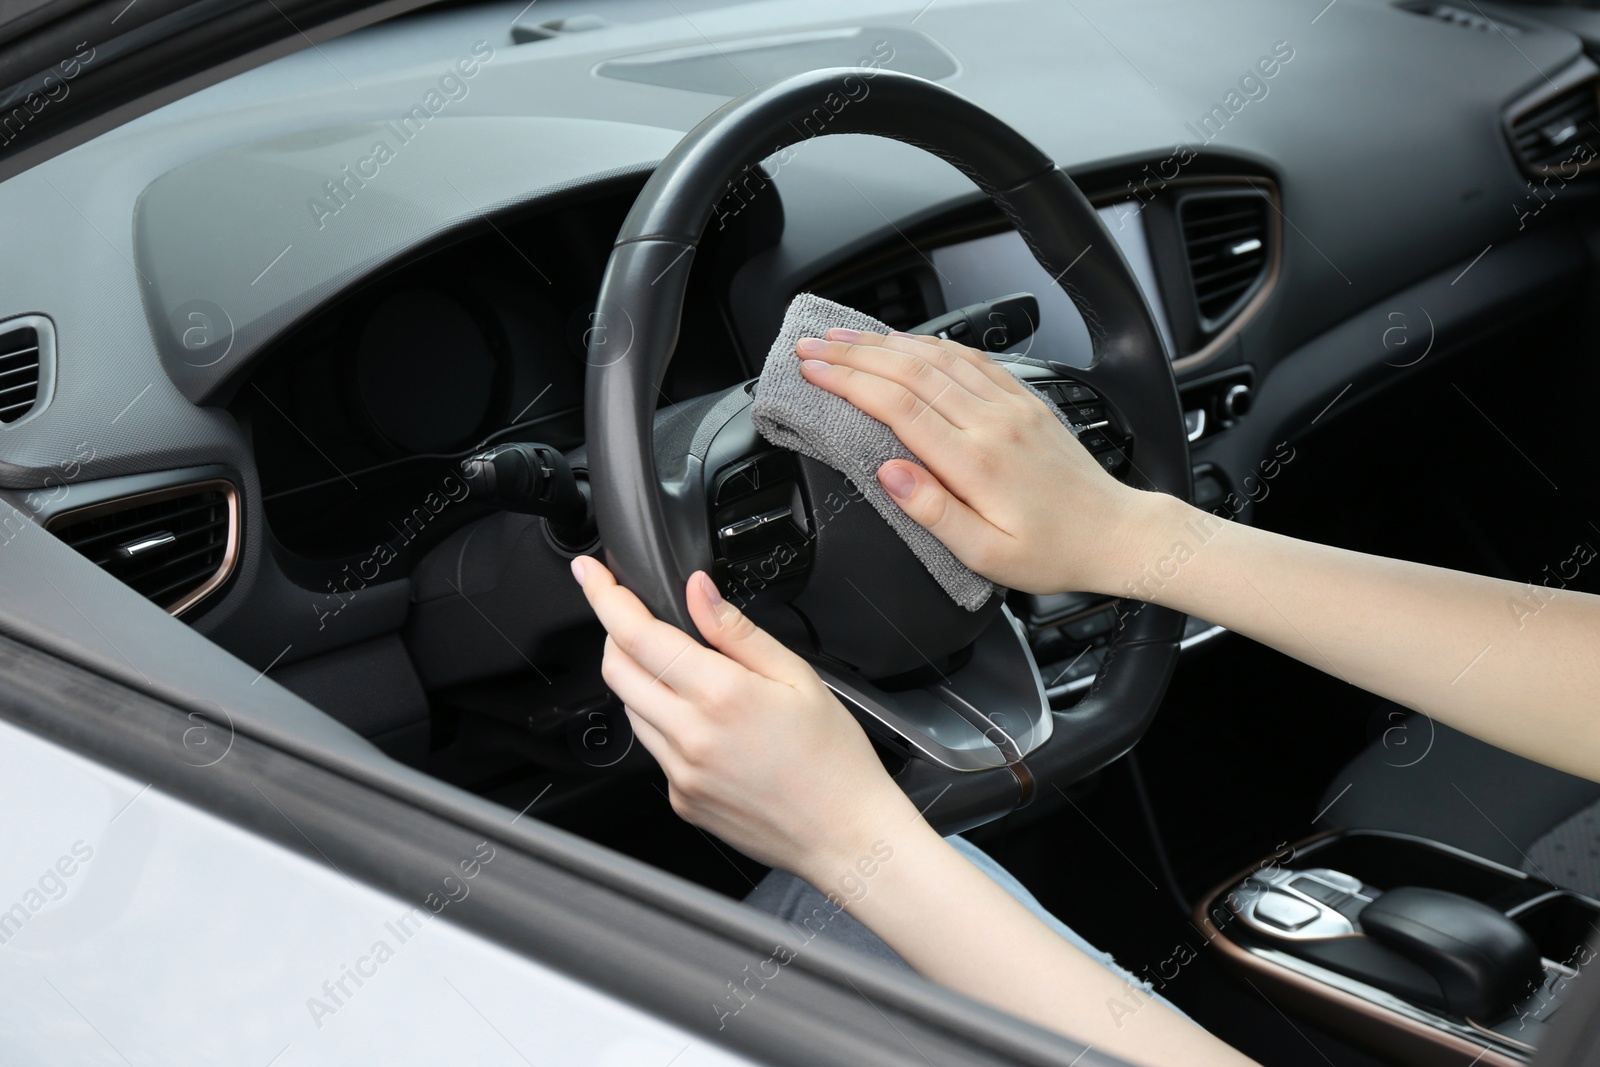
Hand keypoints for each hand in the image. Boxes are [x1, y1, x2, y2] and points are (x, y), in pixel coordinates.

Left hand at [571, 556, 917, 882]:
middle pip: (615, 670)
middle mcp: (690, 736)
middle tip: (640, 619)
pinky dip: (664, 724)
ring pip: (630, 709)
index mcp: (720, 694)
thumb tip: (698, 591)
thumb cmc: (833, 759)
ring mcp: (680, 773)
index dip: (605, 597)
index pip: (637, 635)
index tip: (592, 574)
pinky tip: (705, 726)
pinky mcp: (681, 800)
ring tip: (688, 677)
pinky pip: (653, 750)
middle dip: (616, 634)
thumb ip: (737, 631)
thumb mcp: (797, 676)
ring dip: (640, 680)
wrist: (844, 834)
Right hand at [795, 328, 1165, 596]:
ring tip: (845, 337)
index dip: (848, 382)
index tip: (812, 371)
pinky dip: (931, 344)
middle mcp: (992, 421)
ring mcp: (1011, 405)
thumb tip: (888, 473)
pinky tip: (909, 342)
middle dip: (854, 354)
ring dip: (886, 342)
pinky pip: (972, 360)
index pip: (898, 405)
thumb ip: (932, 511)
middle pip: (910, 370)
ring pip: (938, 357)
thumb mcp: (985, 554)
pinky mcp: (1025, 401)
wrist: (1115, 534)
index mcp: (976, 460)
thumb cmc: (1051, 551)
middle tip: (811, 346)